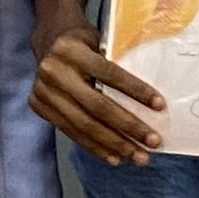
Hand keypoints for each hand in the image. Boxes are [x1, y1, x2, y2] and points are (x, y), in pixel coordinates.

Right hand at [28, 30, 167, 165]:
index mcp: (71, 50)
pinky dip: (95, 147)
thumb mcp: (98, 40)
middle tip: (153, 141)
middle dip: (128, 126)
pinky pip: (71, 132)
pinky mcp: (38, 106)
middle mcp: (54, 71)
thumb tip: (148, 95)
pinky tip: (115, 157)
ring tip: (138, 156)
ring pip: (84, 125)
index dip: (135, 90)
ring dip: (114, 144)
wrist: (47, 40)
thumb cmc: (83, 42)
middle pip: (97, 106)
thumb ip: (116, 61)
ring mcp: (43, 91)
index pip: (109, 73)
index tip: (160, 105)